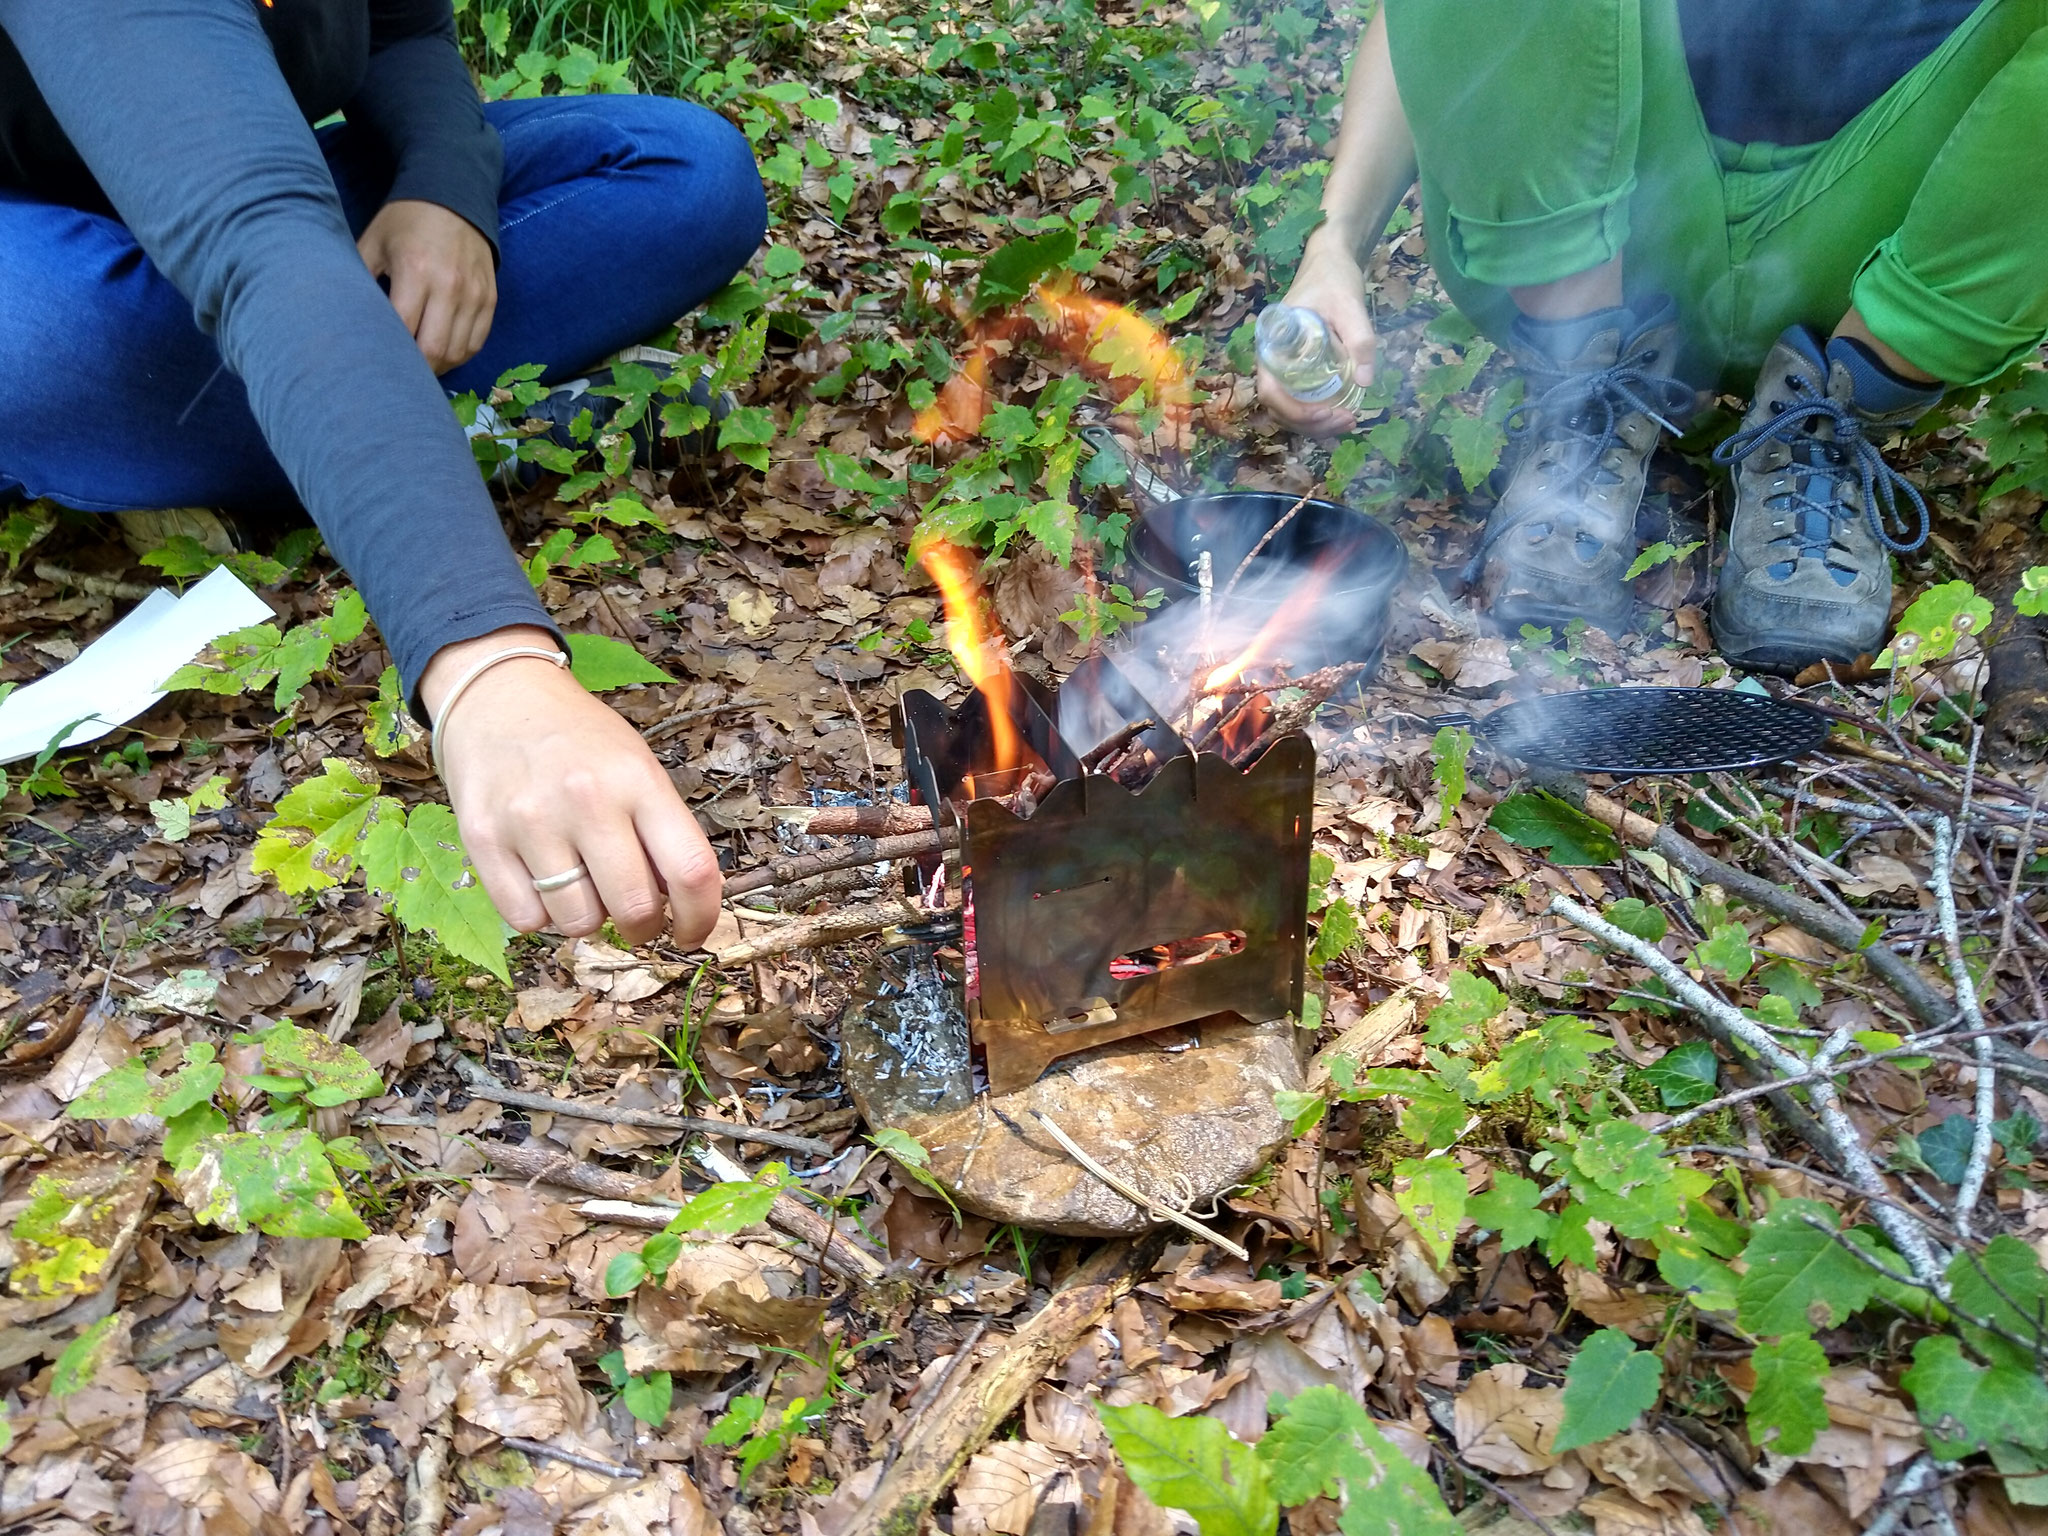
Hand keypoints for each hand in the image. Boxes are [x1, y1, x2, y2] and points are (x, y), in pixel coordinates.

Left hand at [357, 199, 497, 375]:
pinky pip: (477, 341)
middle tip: (398, 375)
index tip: (377, 362)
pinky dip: (459, 354)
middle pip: (434, 349)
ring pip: (458, 351)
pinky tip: (442, 354)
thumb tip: (344, 319)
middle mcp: (449, 286)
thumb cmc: (404, 222)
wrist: (453, 197)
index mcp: (415, 270)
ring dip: (438, 366)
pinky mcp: (489, 298)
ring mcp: (474, 294)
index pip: (404, 329)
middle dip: (416, 370)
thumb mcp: (372, 242)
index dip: (390, 352)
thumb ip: (358, 279)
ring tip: (420, 367)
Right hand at [423, 627, 722, 949]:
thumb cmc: (579, 739)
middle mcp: (588, 800)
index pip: (691, 870)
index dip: (701, 917)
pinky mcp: (483, 839)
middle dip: (642, 928)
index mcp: (638, 780)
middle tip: (634, 917)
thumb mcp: (636, 765)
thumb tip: (676, 904)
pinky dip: (540, 914)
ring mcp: (532, 821)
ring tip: (581, 883)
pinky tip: (541, 880)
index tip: (691, 933)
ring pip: (577, 922)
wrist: (498, 694)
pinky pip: (525, 919)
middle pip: (633, 907)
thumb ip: (659, 830)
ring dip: (587, 918)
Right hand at [1257, 228, 1378, 438]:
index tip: (1325, 414)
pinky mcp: (1298, 369)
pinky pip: (1301, 399)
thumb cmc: (1333, 279)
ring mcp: (1285, 367)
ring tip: (1348, 422)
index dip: (1294, 412)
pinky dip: (1319, 413)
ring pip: (1290, 409)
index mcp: (1273, 346)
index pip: (1270, 392)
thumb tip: (1366, 382)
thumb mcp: (1350, 306)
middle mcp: (1273, 361)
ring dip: (1315, 424)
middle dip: (1310, 424)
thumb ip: (1360, 339)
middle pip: (1280, 408)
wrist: (1330, 261)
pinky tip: (1343, 413)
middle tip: (1346, 421)